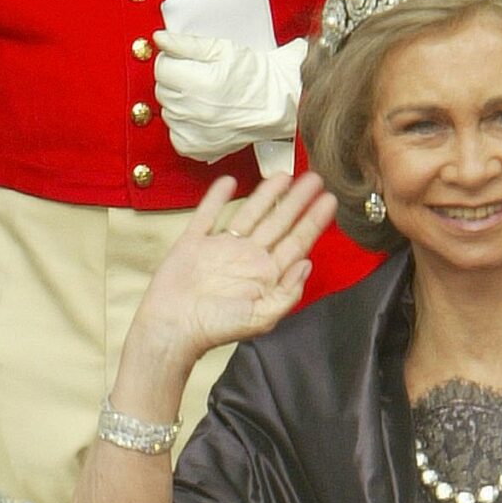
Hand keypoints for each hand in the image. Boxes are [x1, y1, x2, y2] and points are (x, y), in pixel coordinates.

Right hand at [119, 171, 335, 399]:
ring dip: (266, 195)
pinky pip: (208, 215)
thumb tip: (308, 264)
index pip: (296, 243)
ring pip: (249, 214)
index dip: (313, 221)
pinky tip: (230, 182)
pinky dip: (217, 198)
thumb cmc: (216, 328)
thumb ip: (288, 293)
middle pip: (278, 223)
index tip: (329, 200)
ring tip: (284, 174)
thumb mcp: (262, 318)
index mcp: (265, 276)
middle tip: (315, 178)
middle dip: (297, 202)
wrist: (172, 327)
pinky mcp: (195, 243)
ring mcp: (221, 248)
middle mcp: (247, 258)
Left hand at [153, 33, 305, 164]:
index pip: (162, 67)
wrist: (274, 102)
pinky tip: (201, 115)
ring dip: (179, 102)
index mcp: (200, 84)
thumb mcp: (221, 48)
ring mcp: (194, 133)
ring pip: (167, 111)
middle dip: (175, 79)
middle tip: (198, 77)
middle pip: (162, 89)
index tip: (186, 60)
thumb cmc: (253, 76)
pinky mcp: (195, 148)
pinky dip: (183, 124)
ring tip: (202, 96)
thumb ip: (186, 43)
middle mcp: (195, 112)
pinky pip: (174, 133)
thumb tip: (159, 39)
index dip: (172, 59)